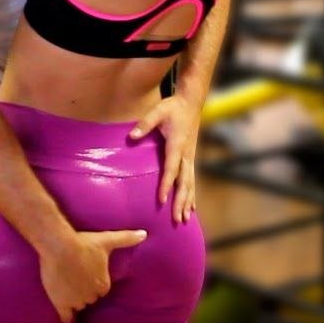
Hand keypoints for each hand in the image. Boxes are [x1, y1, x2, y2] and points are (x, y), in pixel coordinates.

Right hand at [37, 229, 146, 322]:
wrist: (59, 247)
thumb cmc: (84, 244)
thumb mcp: (107, 240)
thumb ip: (126, 239)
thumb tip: (144, 234)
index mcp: (103, 284)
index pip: (101, 289)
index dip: (95, 281)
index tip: (89, 274)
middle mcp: (91, 296)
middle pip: (90, 297)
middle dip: (85, 290)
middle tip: (77, 278)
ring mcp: (76, 300)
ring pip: (78, 304)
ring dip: (75, 299)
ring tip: (67, 288)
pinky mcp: (61, 303)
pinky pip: (66, 316)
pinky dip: (66, 314)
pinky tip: (64, 312)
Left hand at [130, 95, 199, 223]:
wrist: (191, 102)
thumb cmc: (172, 107)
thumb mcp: (157, 111)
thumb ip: (144, 124)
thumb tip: (131, 136)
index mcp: (177, 145)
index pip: (171, 169)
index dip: (166, 185)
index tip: (162, 201)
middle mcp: (186, 155)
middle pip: (184, 182)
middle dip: (181, 201)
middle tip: (177, 220)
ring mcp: (190, 157)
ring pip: (190, 184)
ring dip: (187, 202)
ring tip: (185, 219)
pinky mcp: (191, 158)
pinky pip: (192, 180)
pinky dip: (192, 195)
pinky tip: (191, 207)